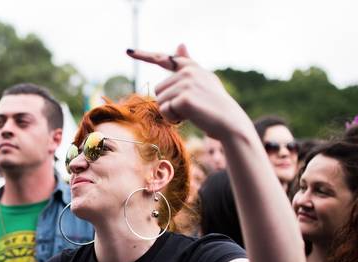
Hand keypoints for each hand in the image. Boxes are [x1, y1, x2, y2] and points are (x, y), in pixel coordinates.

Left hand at [127, 44, 254, 142]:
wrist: (229, 122)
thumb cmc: (213, 105)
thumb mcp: (202, 81)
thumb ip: (189, 65)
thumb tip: (180, 43)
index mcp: (191, 67)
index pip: (164, 59)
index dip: (144, 55)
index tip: (128, 51)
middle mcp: (188, 72)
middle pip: (158, 90)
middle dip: (169, 103)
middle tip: (189, 108)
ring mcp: (186, 84)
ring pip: (160, 101)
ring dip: (171, 112)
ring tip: (191, 112)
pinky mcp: (184, 98)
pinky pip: (165, 111)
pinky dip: (173, 119)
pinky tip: (189, 118)